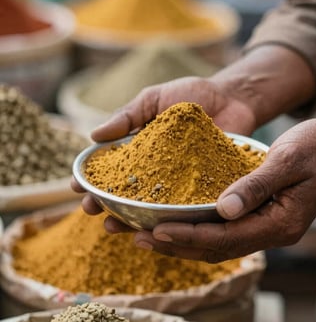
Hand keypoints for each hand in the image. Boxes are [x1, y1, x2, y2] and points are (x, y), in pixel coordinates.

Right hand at [72, 76, 257, 220]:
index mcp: (140, 148)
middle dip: (104, 202)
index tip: (77, 186)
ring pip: (149, 205)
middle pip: (125, 191)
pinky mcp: (201, 188)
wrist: (232, 98)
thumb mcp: (154, 99)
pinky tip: (154, 228)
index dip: (93, 177)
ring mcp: (177, 181)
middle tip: (91, 211)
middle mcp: (156, 169)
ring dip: (128, 217)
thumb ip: (128, 115)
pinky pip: (182, 207)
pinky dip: (168, 219)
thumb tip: (94, 135)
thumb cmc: (190, 94)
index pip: (111, 166)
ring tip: (113, 226)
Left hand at [132, 117, 315, 261]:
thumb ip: (256, 184)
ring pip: (218, 242)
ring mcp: (266, 225)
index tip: (157, 230)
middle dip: (178, 244)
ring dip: (184, 240)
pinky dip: (198, 227)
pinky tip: (177, 219)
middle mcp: (271, 231)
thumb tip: (224, 209)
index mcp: (280, 223)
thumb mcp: (288, 160)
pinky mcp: (260, 214)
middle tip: (140, 238)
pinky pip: (224, 228)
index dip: (189, 235)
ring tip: (148, 234)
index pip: (226, 238)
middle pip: (217, 248)